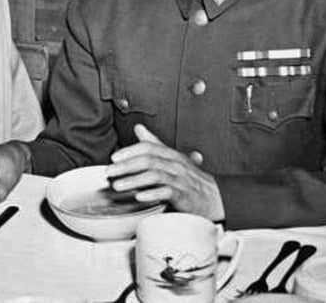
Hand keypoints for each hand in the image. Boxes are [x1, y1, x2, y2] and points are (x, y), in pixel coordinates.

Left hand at [106, 124, 224, 220]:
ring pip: (155, 175)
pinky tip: (139, 196)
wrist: (215, 198)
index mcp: (171, 154)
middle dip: (126, 166)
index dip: (130, 151)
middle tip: (110, 172)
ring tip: (118, 186)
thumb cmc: (191, 178)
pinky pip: (167, 192)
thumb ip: (154, 144)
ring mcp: (181, 179)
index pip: (148, 147)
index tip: (114, 157)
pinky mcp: (185, 195)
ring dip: (134, 180)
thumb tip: (138, 127)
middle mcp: (176, 164)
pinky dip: (152, 193)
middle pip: (148, 160)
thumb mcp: (172, 157)